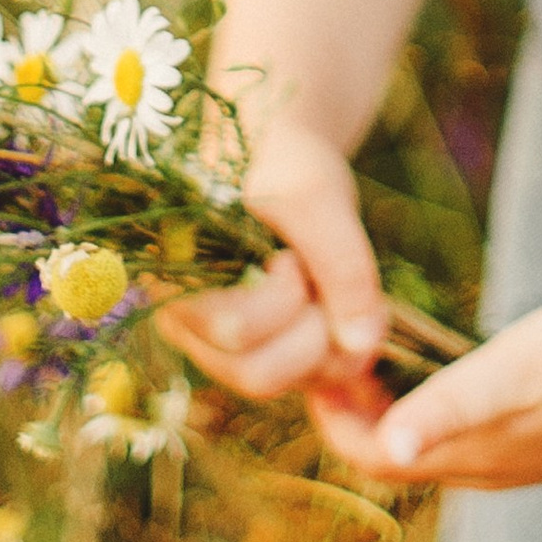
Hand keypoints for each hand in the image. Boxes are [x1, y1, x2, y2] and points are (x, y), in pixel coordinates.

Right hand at [158, 120, 387, 403]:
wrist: (280, 157)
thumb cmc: (282, 163)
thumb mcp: (315, 194)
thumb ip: (341, 263)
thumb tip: (362, 346)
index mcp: (179, 282)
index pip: (237, 330)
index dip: (285, 295)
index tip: (291, 252)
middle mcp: (192, 329)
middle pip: (258, 375)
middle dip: (309, 327)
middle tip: (314, 275)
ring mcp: (228, 350)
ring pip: (286, 384)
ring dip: (326, 339)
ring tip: (326, 285)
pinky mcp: (265, 355)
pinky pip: (307, 381)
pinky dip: (336, 350)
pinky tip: (335, 306)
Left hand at [309, 287, 541, 491]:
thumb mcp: (514, 370)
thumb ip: (450, 407)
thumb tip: (390, 442)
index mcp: (475, 457)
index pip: (375, 457)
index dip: (334, 416)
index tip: (315, 359)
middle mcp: (492, 470)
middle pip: (398, 456)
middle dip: (356, 411)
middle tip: (334, 347)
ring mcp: (523, 458)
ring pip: (435, 446)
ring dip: (396, 407)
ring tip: (377, 350)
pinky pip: (470, 435)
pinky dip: (436, 404)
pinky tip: (447, 362)